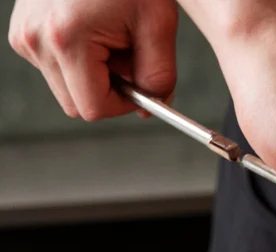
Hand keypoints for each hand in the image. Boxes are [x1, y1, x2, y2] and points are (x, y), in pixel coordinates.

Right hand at [8, 0, 177, 119]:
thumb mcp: (157, 25)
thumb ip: (159, 75)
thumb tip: (152, 106)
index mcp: (65, 38)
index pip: (93, 108)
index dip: (124, 105)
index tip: (142, 88)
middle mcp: (35, 39)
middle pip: (76, 103)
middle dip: (109, 90)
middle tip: (130, 57)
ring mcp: (23, 34)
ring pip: (66, 87)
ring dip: (95, 75)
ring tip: (113, 37)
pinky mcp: (22, 30)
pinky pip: (55, 67)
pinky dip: (80, 59)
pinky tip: (95, 32)